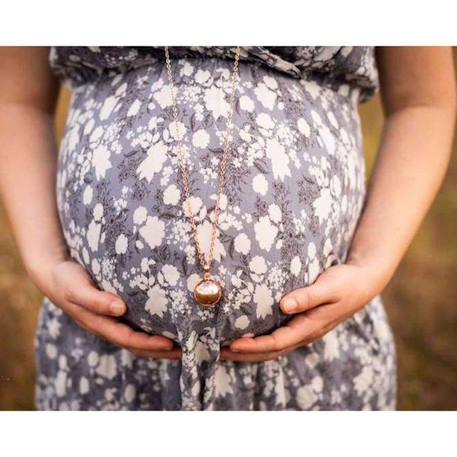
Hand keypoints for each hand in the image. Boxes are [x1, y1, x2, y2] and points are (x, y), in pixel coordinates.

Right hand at [30, 259, 180, 359]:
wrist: (55, 275)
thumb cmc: (66, 280)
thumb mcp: (77, 288)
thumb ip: (96, 299)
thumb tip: (120, 309)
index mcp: (100, 325)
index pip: (128, 339)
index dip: (149, 344)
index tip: (170, 344)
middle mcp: (109, 327)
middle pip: (138, 345)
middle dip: (162, 351)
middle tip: (188, 350)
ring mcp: (113, 321)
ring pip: (140, 339)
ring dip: (161, 345)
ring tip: (186, 344)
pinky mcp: (117, 313)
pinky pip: (138, 326)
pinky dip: (154, 330)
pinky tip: (170, 326)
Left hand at [221, 262, 385, 361]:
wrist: (362, 284)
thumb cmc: (345, 282)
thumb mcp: (329, 286)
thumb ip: (308, 296)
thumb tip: (284, 305)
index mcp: (309, 327)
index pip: (276, 342)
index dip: (254, 345)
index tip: (232, 343)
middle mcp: (304, 333)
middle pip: (270, 351)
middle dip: (244, 354)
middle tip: (217, 352)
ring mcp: (303, 331)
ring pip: (272, 349)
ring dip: (249, 352)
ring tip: (225, 350)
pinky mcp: (301, 325)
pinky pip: (277, 340)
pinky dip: (259, 344)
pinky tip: (246, 339)